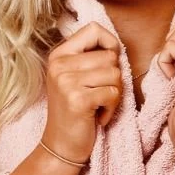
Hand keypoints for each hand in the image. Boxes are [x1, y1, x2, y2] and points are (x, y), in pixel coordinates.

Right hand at [43, 21, 122, 162]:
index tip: (110, 62)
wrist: (61, 145)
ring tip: (98, 105)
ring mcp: (66, 82)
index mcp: (59, 55)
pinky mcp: (78, 100)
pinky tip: (98, 116)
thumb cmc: (74, 112)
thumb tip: (116, 47)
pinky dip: (112, 108)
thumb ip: (89, 58)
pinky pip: (113, 94)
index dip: (110, 43)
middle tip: (100, 95)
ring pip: (115, 75)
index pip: (93, 29)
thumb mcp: (74, 78)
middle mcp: (59, 65)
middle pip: (110, 56)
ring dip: (114, 94)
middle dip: (114, 78)